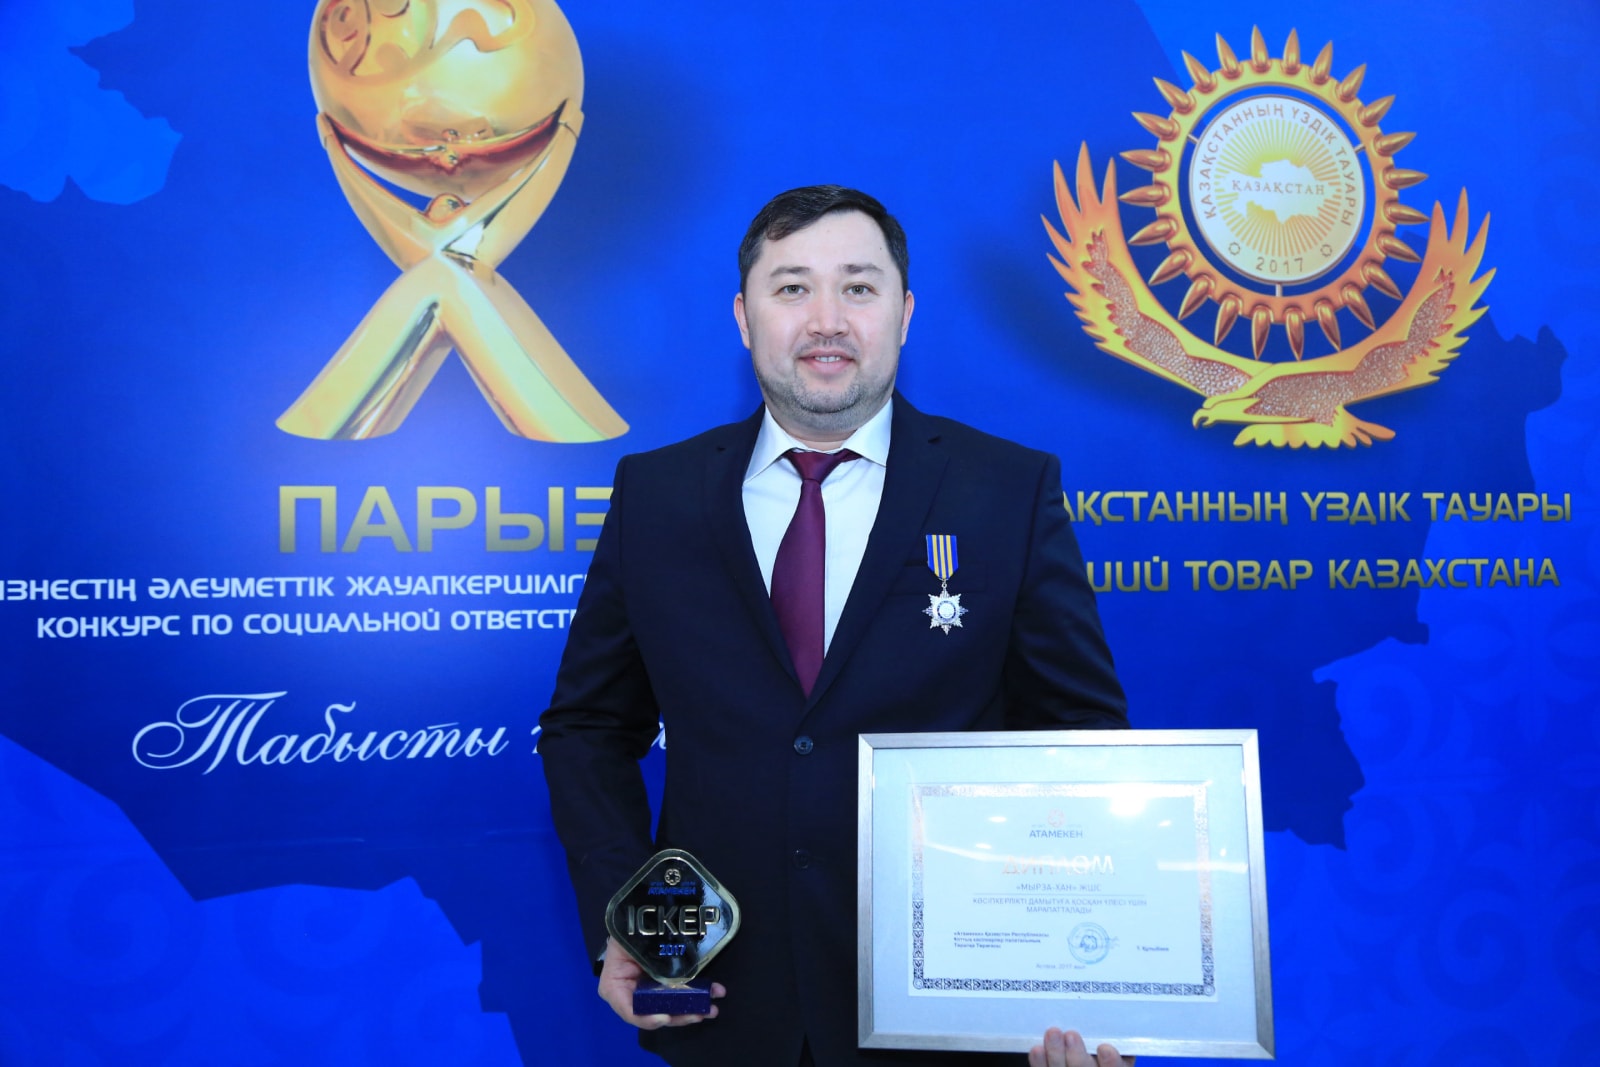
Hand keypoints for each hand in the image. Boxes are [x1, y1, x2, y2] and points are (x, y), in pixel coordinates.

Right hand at [597, 937, 726, 1029]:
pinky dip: (698, 994)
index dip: (646, 1018)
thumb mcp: (626, 942)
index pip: (629, 1010)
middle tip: (699, 1014)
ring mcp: (653, 990)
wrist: (641, 913)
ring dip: (693, 1009)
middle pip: (656, 1013)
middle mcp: (633, 994)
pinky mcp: (668, 982)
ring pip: (673, 1008)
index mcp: (616, 987)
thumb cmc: (629, 928)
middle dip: (679, 1016)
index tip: (665, 1017)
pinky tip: (715, 990)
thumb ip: (640, 959)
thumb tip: (664, 978)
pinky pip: (682, 994)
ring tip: (711, 1009)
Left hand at [1027, 1027, 1130, 1066]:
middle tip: (1071, 1035)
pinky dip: (1039, 1061)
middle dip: (1077, 1056)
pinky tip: (1037, 1049)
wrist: (1075, 1059)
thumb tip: (1120, 1017)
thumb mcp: (1117, 1050)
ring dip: (1055, 1053)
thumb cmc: (1100, 1052)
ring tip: (1053, 1033)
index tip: (1105, 1048)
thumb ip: (1118, 1039)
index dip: (1111, 1062)